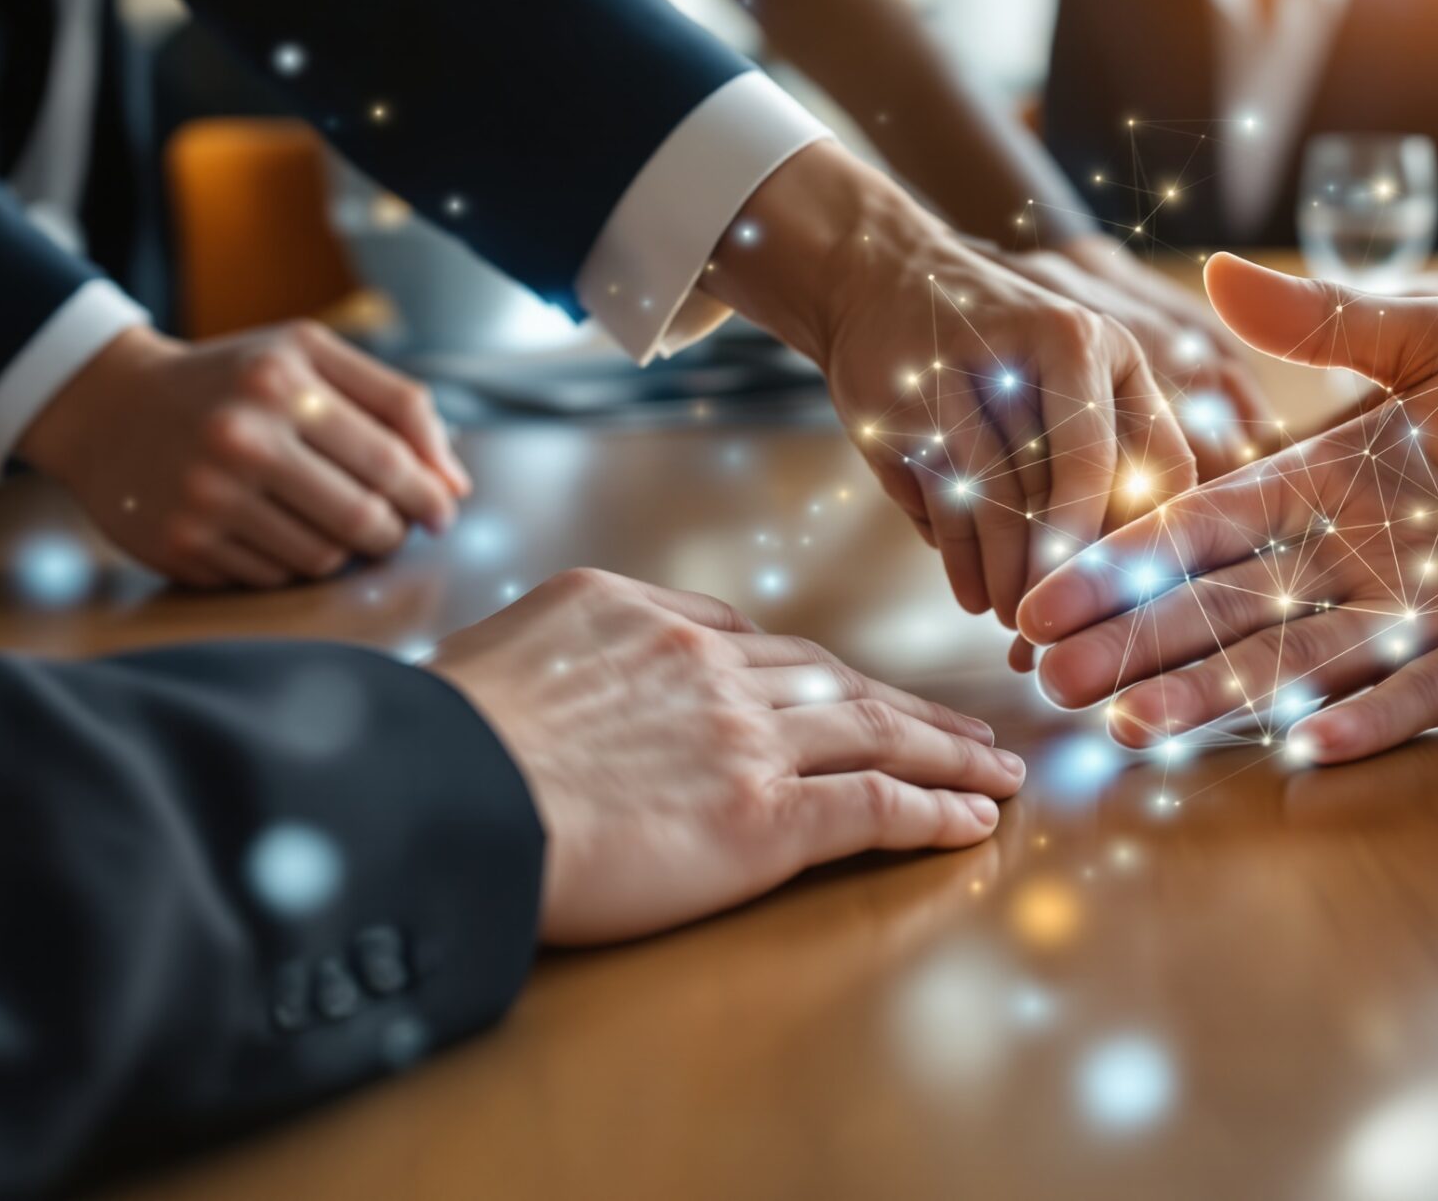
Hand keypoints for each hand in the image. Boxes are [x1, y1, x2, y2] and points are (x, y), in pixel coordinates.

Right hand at [19, 321, 469, 588]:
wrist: (109, 404)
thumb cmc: (233, 378)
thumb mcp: (310, 355)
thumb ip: (396, 403)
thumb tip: (455, 483)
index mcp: (282, 381)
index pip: (389, 460)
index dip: (429, 496)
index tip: (443, 511)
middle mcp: (241, 437)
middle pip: (363, 519)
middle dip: (395, 532)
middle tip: (396, 527)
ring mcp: (206, 496)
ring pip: (324, 559)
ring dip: (346, 552)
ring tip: (334, 523)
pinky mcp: (180, 544)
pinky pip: (274, 579)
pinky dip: (291, 564)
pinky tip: (276, 531)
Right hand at [428, 568, 1023, 944]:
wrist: (443, 791)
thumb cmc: (442, 740)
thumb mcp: (500, 650)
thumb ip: (565, 652)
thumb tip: (572, 669)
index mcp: (641, 616)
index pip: (753, 643)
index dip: (817, 674)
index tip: (852, 694)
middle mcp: (708, 664)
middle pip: (834, 680)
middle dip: (907, 707)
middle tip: (965, 729)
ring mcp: (745, 737)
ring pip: (875, 732)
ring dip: (947, 752)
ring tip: (996, 771)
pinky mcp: (765, 814)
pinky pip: (875, 805)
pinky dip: (934, 810)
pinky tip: (972, 821)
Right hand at [703, 142, 1197, 629]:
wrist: (876, 280)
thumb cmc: (991, 357)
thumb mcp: (1068, 380)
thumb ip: (1107, 460)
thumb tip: (1136, 585)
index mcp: (1109, 347)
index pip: (1158, 463)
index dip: (1149, 544)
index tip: (1139, 606)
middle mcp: (1056, 344)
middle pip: (1083, 488)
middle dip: (1075, 574)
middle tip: (1073, 634)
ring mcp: (975, 371)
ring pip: (1012, 503)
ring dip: (1016, 580)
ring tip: (1020, 626)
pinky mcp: (911, 403)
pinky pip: (949, 504)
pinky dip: (965, 562)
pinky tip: (975, 596)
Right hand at [1018, 255, 1437, 763]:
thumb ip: (1333, 317)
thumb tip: (1210, 270)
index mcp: (1337, 481)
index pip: (1210, 526)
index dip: (1131, 561)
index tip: (1051, 591)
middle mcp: (1361, 559)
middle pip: (1228, 610)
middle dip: (1140, 647)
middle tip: (1053, 682)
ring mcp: (1420, 617)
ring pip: (1295, 662)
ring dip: (1216, 697)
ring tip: (1133, 730)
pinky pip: (1416, 699)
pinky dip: (1362, 723)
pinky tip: (1296, 748)